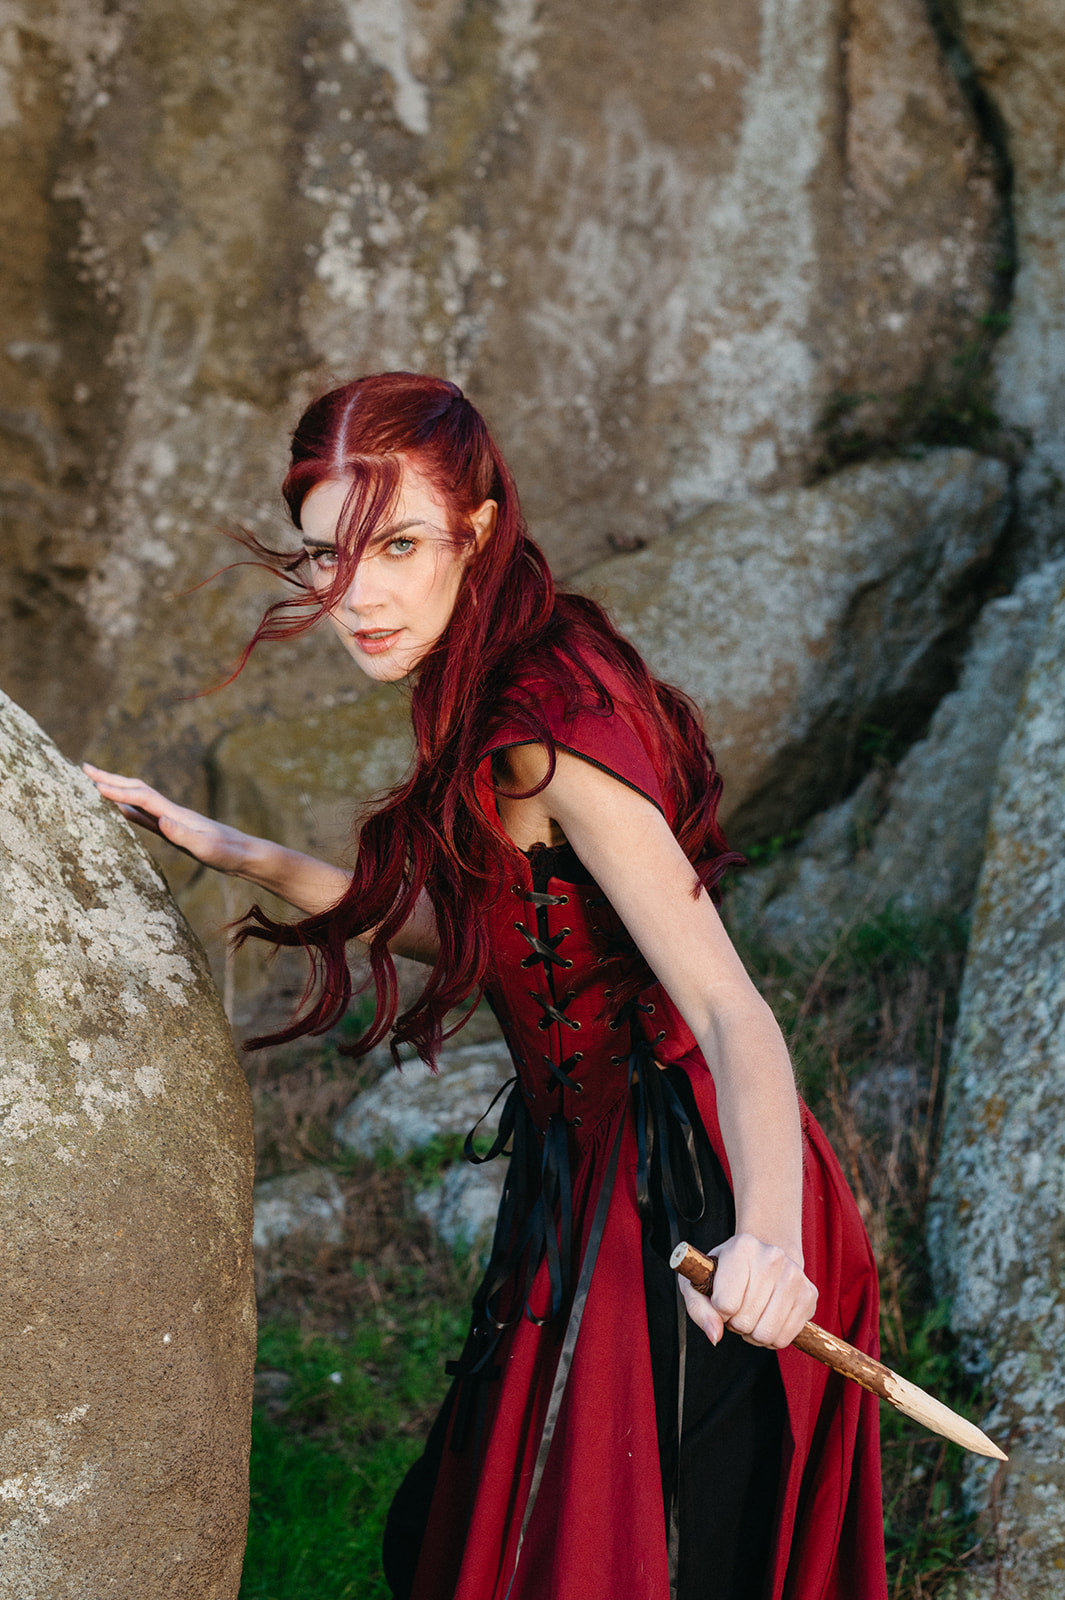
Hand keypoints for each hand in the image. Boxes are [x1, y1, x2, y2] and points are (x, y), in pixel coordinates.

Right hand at [82, 763, 252, 874]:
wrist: (246, 854)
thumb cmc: (228, 853)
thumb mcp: (206, 848)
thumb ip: (184, 835)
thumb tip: (161, 822)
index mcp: (176, 815)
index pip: (142, 798)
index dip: (118, 792)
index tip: (94, 786)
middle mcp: (171, 813)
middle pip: (136, 790)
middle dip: (110, 779)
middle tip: (83, 769)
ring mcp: (172, 820)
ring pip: (137, 799)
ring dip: (116, 789)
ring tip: (94, 783)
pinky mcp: (174, 830)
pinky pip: (144, 815)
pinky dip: (128, 808)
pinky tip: (119, 809)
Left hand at [678, 1232, 816, 1349]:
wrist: (763, 1256)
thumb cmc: (726, 1272)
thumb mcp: (699, 1282)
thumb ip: (698, 1309)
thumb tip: (715, 1336)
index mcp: (742, 1247)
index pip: (724, 1304)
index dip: (718, 1311)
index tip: (721, 1299)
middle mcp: (772, 1256)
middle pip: (744, 1321)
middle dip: (736, 1323)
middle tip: (738, 1307)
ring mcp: (794, 1274)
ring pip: (765, 1334)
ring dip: (753, 1333)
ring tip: (751, 1314)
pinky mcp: (810, 1294)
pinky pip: (784, 1339)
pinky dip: (771, 1338)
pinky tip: (767, 1319)